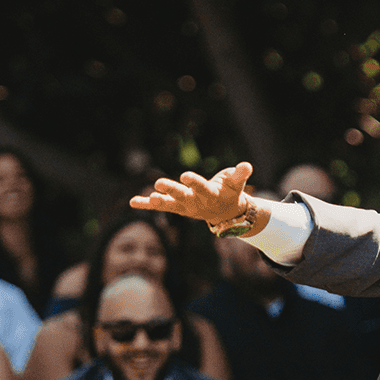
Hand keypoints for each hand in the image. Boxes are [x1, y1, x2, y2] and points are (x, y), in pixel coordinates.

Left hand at [130, 160, 264, 232]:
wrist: (226, 213)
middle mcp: (196, 202)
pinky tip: (132, 202)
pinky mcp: (176, 207)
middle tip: (158, 183)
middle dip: (171, 190)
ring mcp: (185, 206)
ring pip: (169, 204)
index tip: (184, 175)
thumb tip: (247, 165)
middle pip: (182, 196)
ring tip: (146, 197)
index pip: (202, 188)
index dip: (194, 182)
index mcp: (211, 195)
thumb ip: (240, 175)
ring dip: (157, 201)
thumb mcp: (237, 183)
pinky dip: (146, 204)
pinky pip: (160, 205)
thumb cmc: (231, 192)